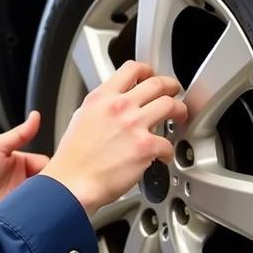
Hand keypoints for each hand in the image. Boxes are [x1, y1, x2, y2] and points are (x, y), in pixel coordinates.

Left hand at [0, 111, 49, 223]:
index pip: (46, 162)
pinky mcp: (21, 213)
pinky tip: (32, 207)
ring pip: (44, 198)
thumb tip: (35, 117)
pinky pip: (36, 212)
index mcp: (22, 163)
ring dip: (42, 197)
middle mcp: (25, 180)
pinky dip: (37, 210)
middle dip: (48, 183)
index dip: (49, 166)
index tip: (48, 170)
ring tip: (35, 196)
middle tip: (41, 184)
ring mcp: (23, 197)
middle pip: (48, 180)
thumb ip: (19, 134)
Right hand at [41, 61, 187, 215]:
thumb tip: (115, 106)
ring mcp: (134, 125)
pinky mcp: (146, 147)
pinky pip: (168, 143)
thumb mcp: (81, 119)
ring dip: (180, 111)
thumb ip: (102, 107)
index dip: (147, 70)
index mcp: (101, 98)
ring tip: (180, 116)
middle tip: (173, 92)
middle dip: (171, 87)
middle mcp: (119, 107)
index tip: (151, 76)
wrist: (73, 183)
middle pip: (157, 84)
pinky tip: (163, 155)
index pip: (131, 69)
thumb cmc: (73, 159)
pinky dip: (168, 151)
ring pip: (171, 106)